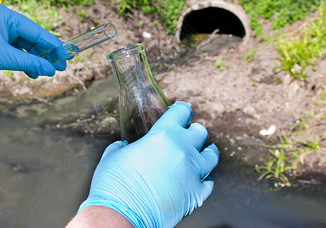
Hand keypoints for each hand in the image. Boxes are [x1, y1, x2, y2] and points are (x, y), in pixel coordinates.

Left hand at [0, 5, 68, 80]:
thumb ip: (29, 63)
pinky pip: (16, 51)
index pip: (36, 31)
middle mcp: (5, 21)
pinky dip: (24, 62)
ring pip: (26, 47)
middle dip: (46, 54)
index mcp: (6, 16)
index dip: (53, 45)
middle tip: (61, 67)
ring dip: (36, 60)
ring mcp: (0, 32)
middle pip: (33, 38)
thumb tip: (51, 70)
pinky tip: (32, 73)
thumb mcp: (2, 58)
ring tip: (47, 73)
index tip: (67, 55)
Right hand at [79, 101, 218, 227]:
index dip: (182, 109)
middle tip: (188, 134)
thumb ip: (124, 146)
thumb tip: (125, 146)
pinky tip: (197, 179)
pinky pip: (208, 183)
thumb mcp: (113, 155)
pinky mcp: (196, 195)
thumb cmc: (113, 184)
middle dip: (194, 131)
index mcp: (164, 135)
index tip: (182, 110)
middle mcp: (183, 150)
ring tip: (203, 152)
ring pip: (212, 155)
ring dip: (206, 152)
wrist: (121, 216)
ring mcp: (192, 173)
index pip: (181, 112)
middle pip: (200, 132)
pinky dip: (203, 180)